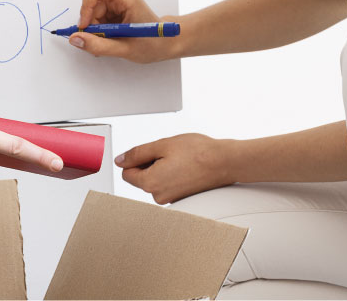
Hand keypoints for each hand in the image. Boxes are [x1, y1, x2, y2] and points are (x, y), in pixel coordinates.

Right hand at [69, 0, 180, 62]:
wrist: (165, 42)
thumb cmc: (152, 43)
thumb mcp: (123, 48)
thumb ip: (97, 45)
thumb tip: (75, 39)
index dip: (85, 8)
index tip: (86, 27)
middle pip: (90, 4)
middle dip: (91, 24)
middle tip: (101, 41)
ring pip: (91, 12)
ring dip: (96, 29)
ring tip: (110, 41)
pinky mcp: (115, 6)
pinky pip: (96, 16)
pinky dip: (99, 29)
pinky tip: (111, 37)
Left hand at [115, 133, 234, 203]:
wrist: (226, 162)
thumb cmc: (199, 153)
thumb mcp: (162, 145)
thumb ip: (137, 153)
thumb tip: (121, 160)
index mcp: (150, 184)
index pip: (126, 173)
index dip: (136, 159)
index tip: (151, 152)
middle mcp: (159, 196)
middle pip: (141, 178)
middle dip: (149, 164)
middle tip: (169, 154)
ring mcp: (171, 199)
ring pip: (155, 180)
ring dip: (162, 169)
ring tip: (180, 160)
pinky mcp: (181, 198)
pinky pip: (168, 184)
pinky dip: (173, 175)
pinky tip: (186, 167)